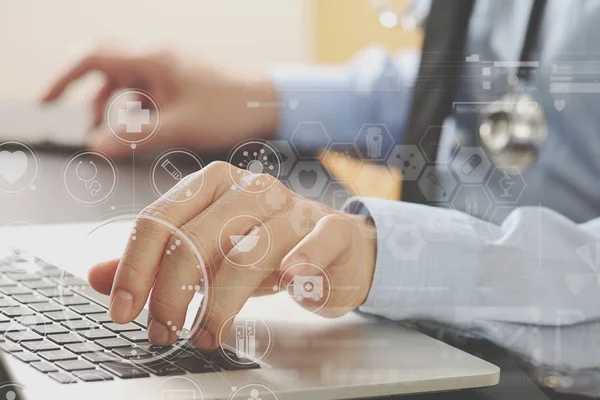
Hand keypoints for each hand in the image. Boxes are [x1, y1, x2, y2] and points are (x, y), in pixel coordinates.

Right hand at [40, 45, 278, 156]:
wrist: (271, 103)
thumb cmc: (232, 108)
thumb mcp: (180, 126)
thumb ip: (137, 137)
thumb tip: (97, 146)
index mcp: (152, 60)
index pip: (93, 58)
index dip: (64, 78)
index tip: (46, 100)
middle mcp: (157, 60)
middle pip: (108, 71)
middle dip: (91, 98)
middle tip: (81, 126)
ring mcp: (169, 70)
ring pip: (128, 85)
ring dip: (116, 109)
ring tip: (111, 136)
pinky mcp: (181, 83)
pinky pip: (148, 93)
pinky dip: (138, 112)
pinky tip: (142, 132)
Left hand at [87, 161, 377, 347]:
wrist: (334, 245)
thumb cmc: (267, 245)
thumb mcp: (207, 250)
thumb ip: (155, 261)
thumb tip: (98, 276)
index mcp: (213, 184)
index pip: (160, 219)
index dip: (134, 268)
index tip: (123, 309)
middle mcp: (251, 189)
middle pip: (196, 239)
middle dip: (170, 294)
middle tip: (164, 331)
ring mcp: (294, 208)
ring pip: (248, 254)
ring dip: (221, 303)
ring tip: (207, 333)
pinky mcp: (332, 230)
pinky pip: (315, 243)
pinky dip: (301, 262)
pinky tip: (289, 282)